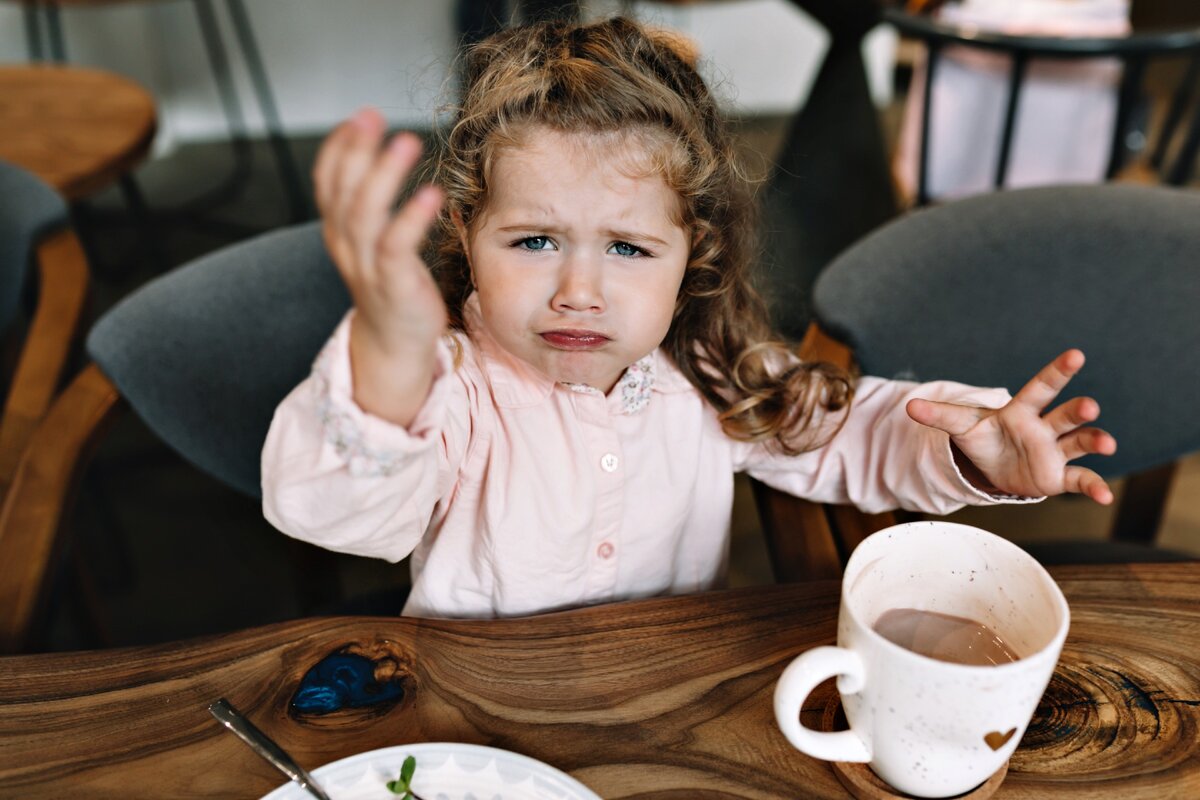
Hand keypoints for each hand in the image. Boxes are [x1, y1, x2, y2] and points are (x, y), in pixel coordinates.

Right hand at [313, 108, 446, 424]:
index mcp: (340, 233)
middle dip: (355, 150)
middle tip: (373, 116)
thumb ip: (370, 205)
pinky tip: (430, 194)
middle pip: (342, 192)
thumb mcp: (374, 242)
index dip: (339, 148)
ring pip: (364, 215)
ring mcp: (368, 267)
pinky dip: (411, 218)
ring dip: (383, 175)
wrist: (395, 346)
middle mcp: (347, 247)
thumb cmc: (393, 288)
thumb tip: (381, 156)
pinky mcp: (394, 286)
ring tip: (405, 142)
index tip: (359, 117)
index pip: (328, 182)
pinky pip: (396, 247)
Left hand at [905, 350, 1116, 503]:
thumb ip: (939, 415)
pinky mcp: (1058, 476)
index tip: (1076, 355)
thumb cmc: (984, 438)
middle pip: (1065, 414)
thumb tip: (909, 406)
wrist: (994, 466)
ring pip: (1079, 442)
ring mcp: (1055, 451)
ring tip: (1107, 444)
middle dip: (1078, 410)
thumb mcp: (961, 426)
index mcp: (1022, 410)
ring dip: (1095, 441)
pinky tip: (1105, 497)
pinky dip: (1094, 487)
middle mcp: (1044, 427)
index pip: (1041, 387)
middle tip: (1089, 406)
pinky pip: (1080, 479)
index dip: (1057, 371)